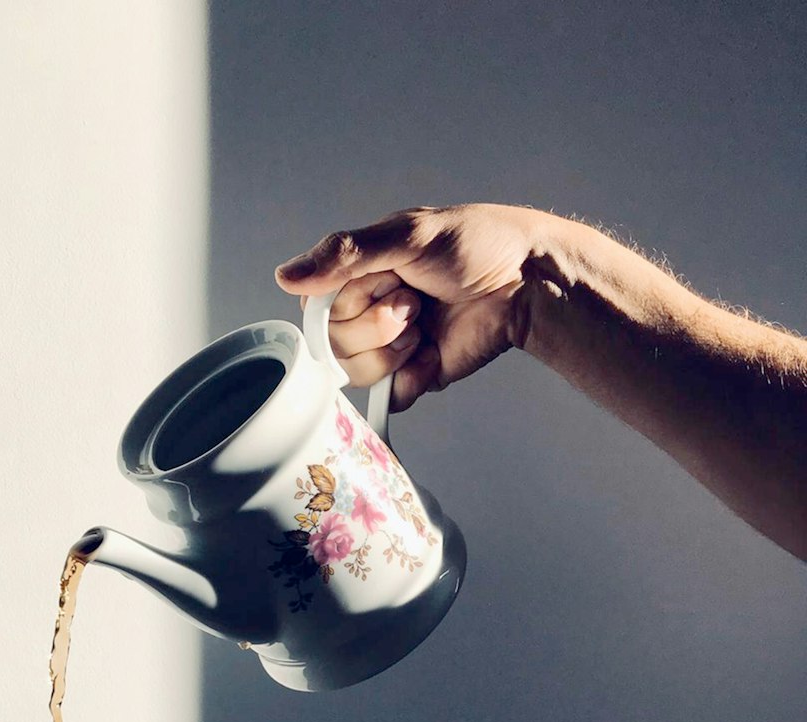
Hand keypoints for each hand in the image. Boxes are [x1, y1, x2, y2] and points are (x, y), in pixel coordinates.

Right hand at [275, 204, 541, 410]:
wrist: (525, 283)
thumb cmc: (475, 245)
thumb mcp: (405, 235)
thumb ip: (343, 255)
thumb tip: (285, 276)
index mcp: (358, 276)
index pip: (317, 310)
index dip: (348, 303)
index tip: (385, 280)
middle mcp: (367, 313)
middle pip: (334, 345)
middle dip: (376, 323)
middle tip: (413, 300)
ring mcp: (389, 348)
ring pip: (357, 373)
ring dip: (393, 349)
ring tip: (424, 323)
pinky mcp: (413, 377)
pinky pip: (389, 396)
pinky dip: (412, 377)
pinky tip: (433, 353)